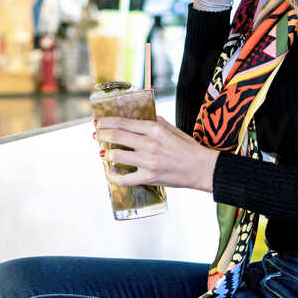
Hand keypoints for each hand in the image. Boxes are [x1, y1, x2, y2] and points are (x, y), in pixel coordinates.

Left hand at [94, 115, 218, 192]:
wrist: (201, 168)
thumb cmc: (189, 148)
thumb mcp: (173, 129)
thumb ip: (156, 122)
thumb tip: (141, 118)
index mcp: (155, 129)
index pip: (125, 123)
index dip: (108, 122)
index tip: (99, 122)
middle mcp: (149, 143)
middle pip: (117, 136)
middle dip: (102, 134)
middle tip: (96, 134)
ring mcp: (148, 161)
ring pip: (117, 155)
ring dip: (106, 153)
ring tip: (103, 152)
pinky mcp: (149, 177)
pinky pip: (124, 179)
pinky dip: (114, 175)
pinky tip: (111, 171)